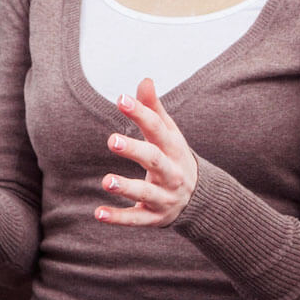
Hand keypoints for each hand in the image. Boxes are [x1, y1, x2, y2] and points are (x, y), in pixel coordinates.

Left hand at [96, 78, 197, 226]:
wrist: (202, 200)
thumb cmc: (174, 157)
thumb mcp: (169, 134)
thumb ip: (154, 109)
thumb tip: (145, 80)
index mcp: (174, 150)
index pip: (157, 129)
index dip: (140, 113)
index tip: (121, 99)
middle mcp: (172, 174)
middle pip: (155, 161)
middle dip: (135, 151)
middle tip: (111, 140)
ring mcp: (164, 197)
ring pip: (146, 193)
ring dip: (126, 187)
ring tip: (106, 181)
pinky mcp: (154, 218)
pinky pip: (136, 219)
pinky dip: (118, 218)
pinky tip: (97, 213)